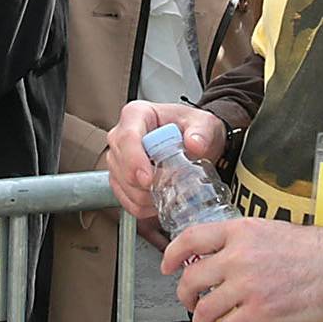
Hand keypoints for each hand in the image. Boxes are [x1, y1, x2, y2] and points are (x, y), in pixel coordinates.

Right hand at [107, 100, 229, 247]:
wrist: (192, 142)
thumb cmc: (192, 129)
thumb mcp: (204, 124)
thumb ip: (201, 132)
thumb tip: (194, 143)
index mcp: (137, 115)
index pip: (128, 138)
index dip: (135, 161)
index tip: (149, 179)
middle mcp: (121, 136)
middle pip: (121, 166)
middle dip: (145, 184)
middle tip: (172, 184)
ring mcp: (118, 159)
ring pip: (123, 187)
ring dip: (148, 196)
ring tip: (170, 189)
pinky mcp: (120, 180)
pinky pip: (127, 201)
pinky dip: (145, 206)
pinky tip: (161, 198)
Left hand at [163, 218, 322, 321]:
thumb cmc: (310, 249)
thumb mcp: (269, 230)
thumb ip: (243, 241)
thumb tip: (225, 254)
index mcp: (239, 231)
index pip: (192, 238)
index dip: (172, 253)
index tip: (167, 265)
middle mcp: (237, 256)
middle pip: (192, 277)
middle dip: (184, 294)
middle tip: (187, 301)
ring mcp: (247, 285)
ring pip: (205, 307)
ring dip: (198, 321)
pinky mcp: (259, 311)